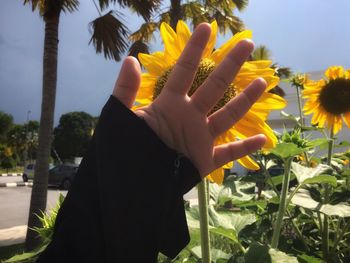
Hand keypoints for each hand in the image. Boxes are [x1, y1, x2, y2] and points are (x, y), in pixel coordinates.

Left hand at [113, 23, 266, 177]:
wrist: (131, 183)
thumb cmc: (124, 149)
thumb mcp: (120, 117)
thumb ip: (125, 90)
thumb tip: (130, 59)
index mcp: (169, 105)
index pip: (184, 72)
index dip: (193, 50)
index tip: (205, 28)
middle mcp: (189, 117)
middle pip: (214, 87)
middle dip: (230, 65)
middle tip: (247, 44)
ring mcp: (199, 138)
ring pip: (227, 116)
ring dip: (245, 101)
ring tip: (261, 83)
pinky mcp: (204, 161)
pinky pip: (228, 154)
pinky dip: (244, 148)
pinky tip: (262, 139)